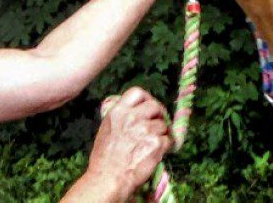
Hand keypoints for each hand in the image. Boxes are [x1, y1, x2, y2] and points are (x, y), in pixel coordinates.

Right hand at [82, 87, 171, 202]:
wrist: (107, 181)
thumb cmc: (104, 160)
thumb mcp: (106, 130)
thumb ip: (121, 117)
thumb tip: (136, 111)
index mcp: (118, 112)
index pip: (137, 92)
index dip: (147, 98)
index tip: (150, 106)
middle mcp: (132, 117)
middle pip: (155, 105)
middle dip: (159, 114)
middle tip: (158, 124)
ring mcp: (145, 130)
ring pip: (163, 124)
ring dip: (162, 133)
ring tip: (152, 144)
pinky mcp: (156, 143)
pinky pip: (168, 139)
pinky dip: (166, 145)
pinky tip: (158, 152)